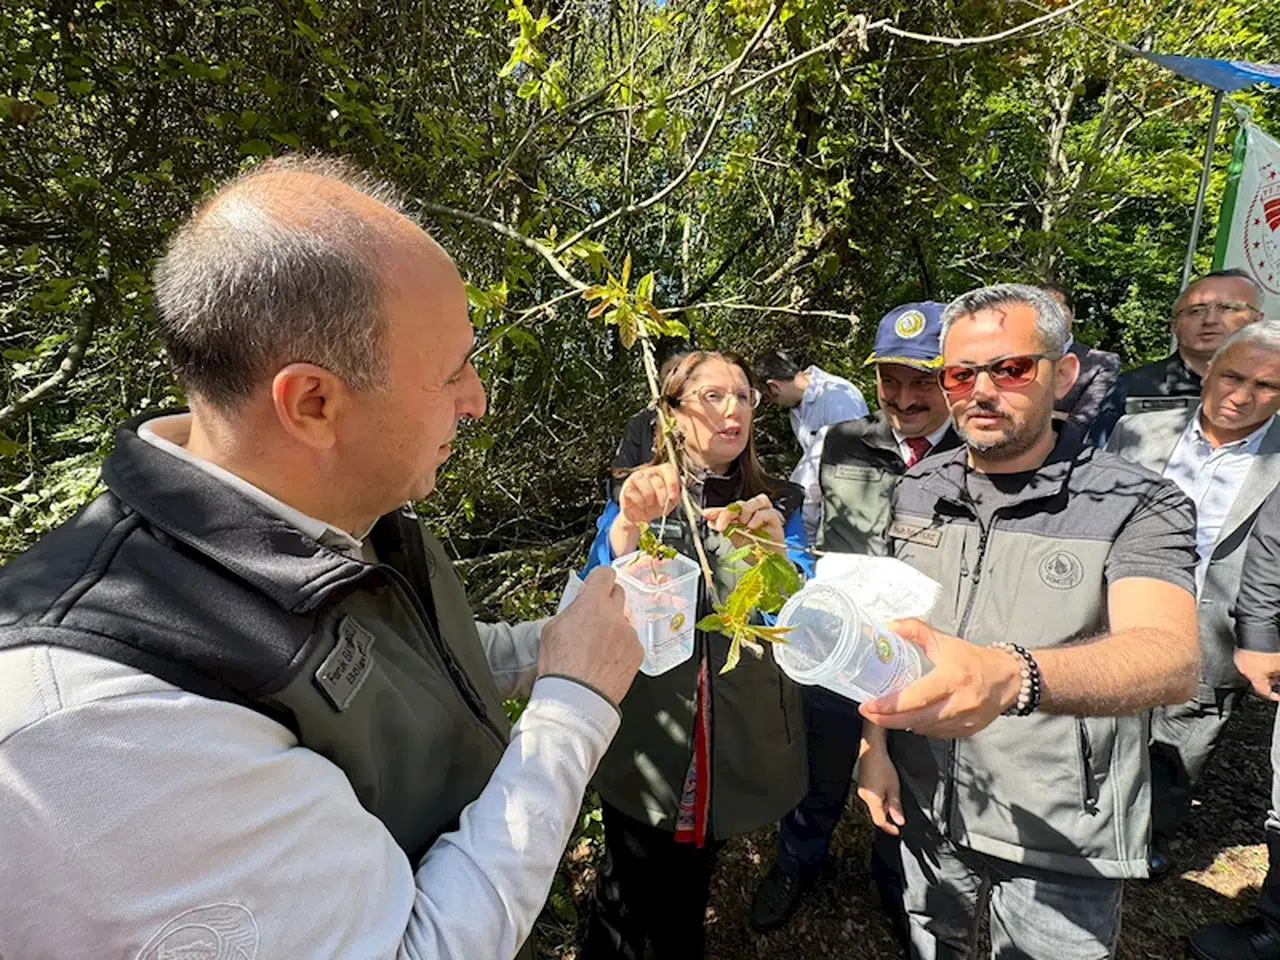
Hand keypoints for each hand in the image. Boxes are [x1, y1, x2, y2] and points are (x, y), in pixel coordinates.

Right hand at [538, 567, 642, 705]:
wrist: (576, 698)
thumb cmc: (561, 667)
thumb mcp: (552, 629)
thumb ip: (571, 610)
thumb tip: (579, 604)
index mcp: (592, 604)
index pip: (605, 574)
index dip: (600, 578)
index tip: (598, 583)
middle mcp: (615, 615)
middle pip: (618, 593)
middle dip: (607, 601)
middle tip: (595, 616)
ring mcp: (629, 634)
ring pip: (624, 621)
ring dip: (614, 628)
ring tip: (598, 648)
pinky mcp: (637, 652)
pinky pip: (631, 641)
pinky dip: (622, 647)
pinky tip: (607, 660)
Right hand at [617, 463, 680, 526]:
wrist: (640, 516)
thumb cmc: (655, 505)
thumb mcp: (668, 503)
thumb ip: (673, 497)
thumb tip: (673, 496)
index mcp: (661, 472)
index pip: (668, 469)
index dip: (672, 483)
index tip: (673, 496)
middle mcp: (648, 472)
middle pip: (657, 481)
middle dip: (661, 497)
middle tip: (662, 506)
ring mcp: (635, 478)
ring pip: (643, 483)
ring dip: (648, 498)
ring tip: (650, 505)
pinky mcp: (626, 488)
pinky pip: (631, 492)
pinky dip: (639, 502)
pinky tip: (641, 505)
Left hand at [703, 494, 784, 552]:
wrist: (768, 562)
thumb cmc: (754, 549)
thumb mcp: (735, 538)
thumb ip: (725, 528)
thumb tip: (711, 521)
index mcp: (741, 514)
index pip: (729, 508)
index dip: (717, 511)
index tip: (706, 514)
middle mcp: (753, 512)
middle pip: (740, 503)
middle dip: (728, 512)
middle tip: (721, 525)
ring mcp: (764, 514)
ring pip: (756, 501)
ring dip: (746, 510)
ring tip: (741, 523)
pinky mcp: (775, 520)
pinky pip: (767, 512)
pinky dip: (758, 517)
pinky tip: (752, 526)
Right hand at [856, 737, 904, 835]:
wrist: (871, 749)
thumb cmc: (882, 765)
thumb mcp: (894, 788)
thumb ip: (896, 806)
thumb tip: (899, 821)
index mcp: (872, 800)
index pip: (879, 821)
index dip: (889, 828)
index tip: (897, 831)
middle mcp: (864, 797)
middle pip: (876, 812)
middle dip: (888, 812)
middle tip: (898, 807)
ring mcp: (862, 790)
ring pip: (874, 804)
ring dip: (884, 803)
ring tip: (892, 790)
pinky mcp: (862, 783)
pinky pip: (871, 796)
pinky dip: (879, 795)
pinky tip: (885, 785)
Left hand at [859, 618, 1022, 738]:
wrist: (1008, 679)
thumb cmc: (973, 659)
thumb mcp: (944, 640)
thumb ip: (915, 630)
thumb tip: (889, 627)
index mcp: (952, 678)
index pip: (916, 697)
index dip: (890, 705)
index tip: (870, 704)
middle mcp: (959, 703)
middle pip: (916, 719)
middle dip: (887, 719)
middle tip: (868, 713)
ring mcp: (964, 720)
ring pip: (924, 729)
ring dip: (901, 724)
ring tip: (883, 716)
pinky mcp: (967, 731)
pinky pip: (936, 733)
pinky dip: (920, 728)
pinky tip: (909, 720)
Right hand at [1234, 648, 1279, 701]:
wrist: (1257, 631)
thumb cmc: (1268, 649)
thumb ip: (1279, 676)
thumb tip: (1278, 679)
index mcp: (1254, 677)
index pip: (1264, 693)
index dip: (1273, 696)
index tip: (1278, 696)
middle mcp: (1244, 670)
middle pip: (1258, 681)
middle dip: (1269, 680)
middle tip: (1278, 676)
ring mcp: (1240, 660)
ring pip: (1252, 670)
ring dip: (1263, 670)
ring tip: (1273, 664)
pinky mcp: (1239, 651)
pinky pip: (1248, 661)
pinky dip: (1256, 661)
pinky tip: (1264, 656)